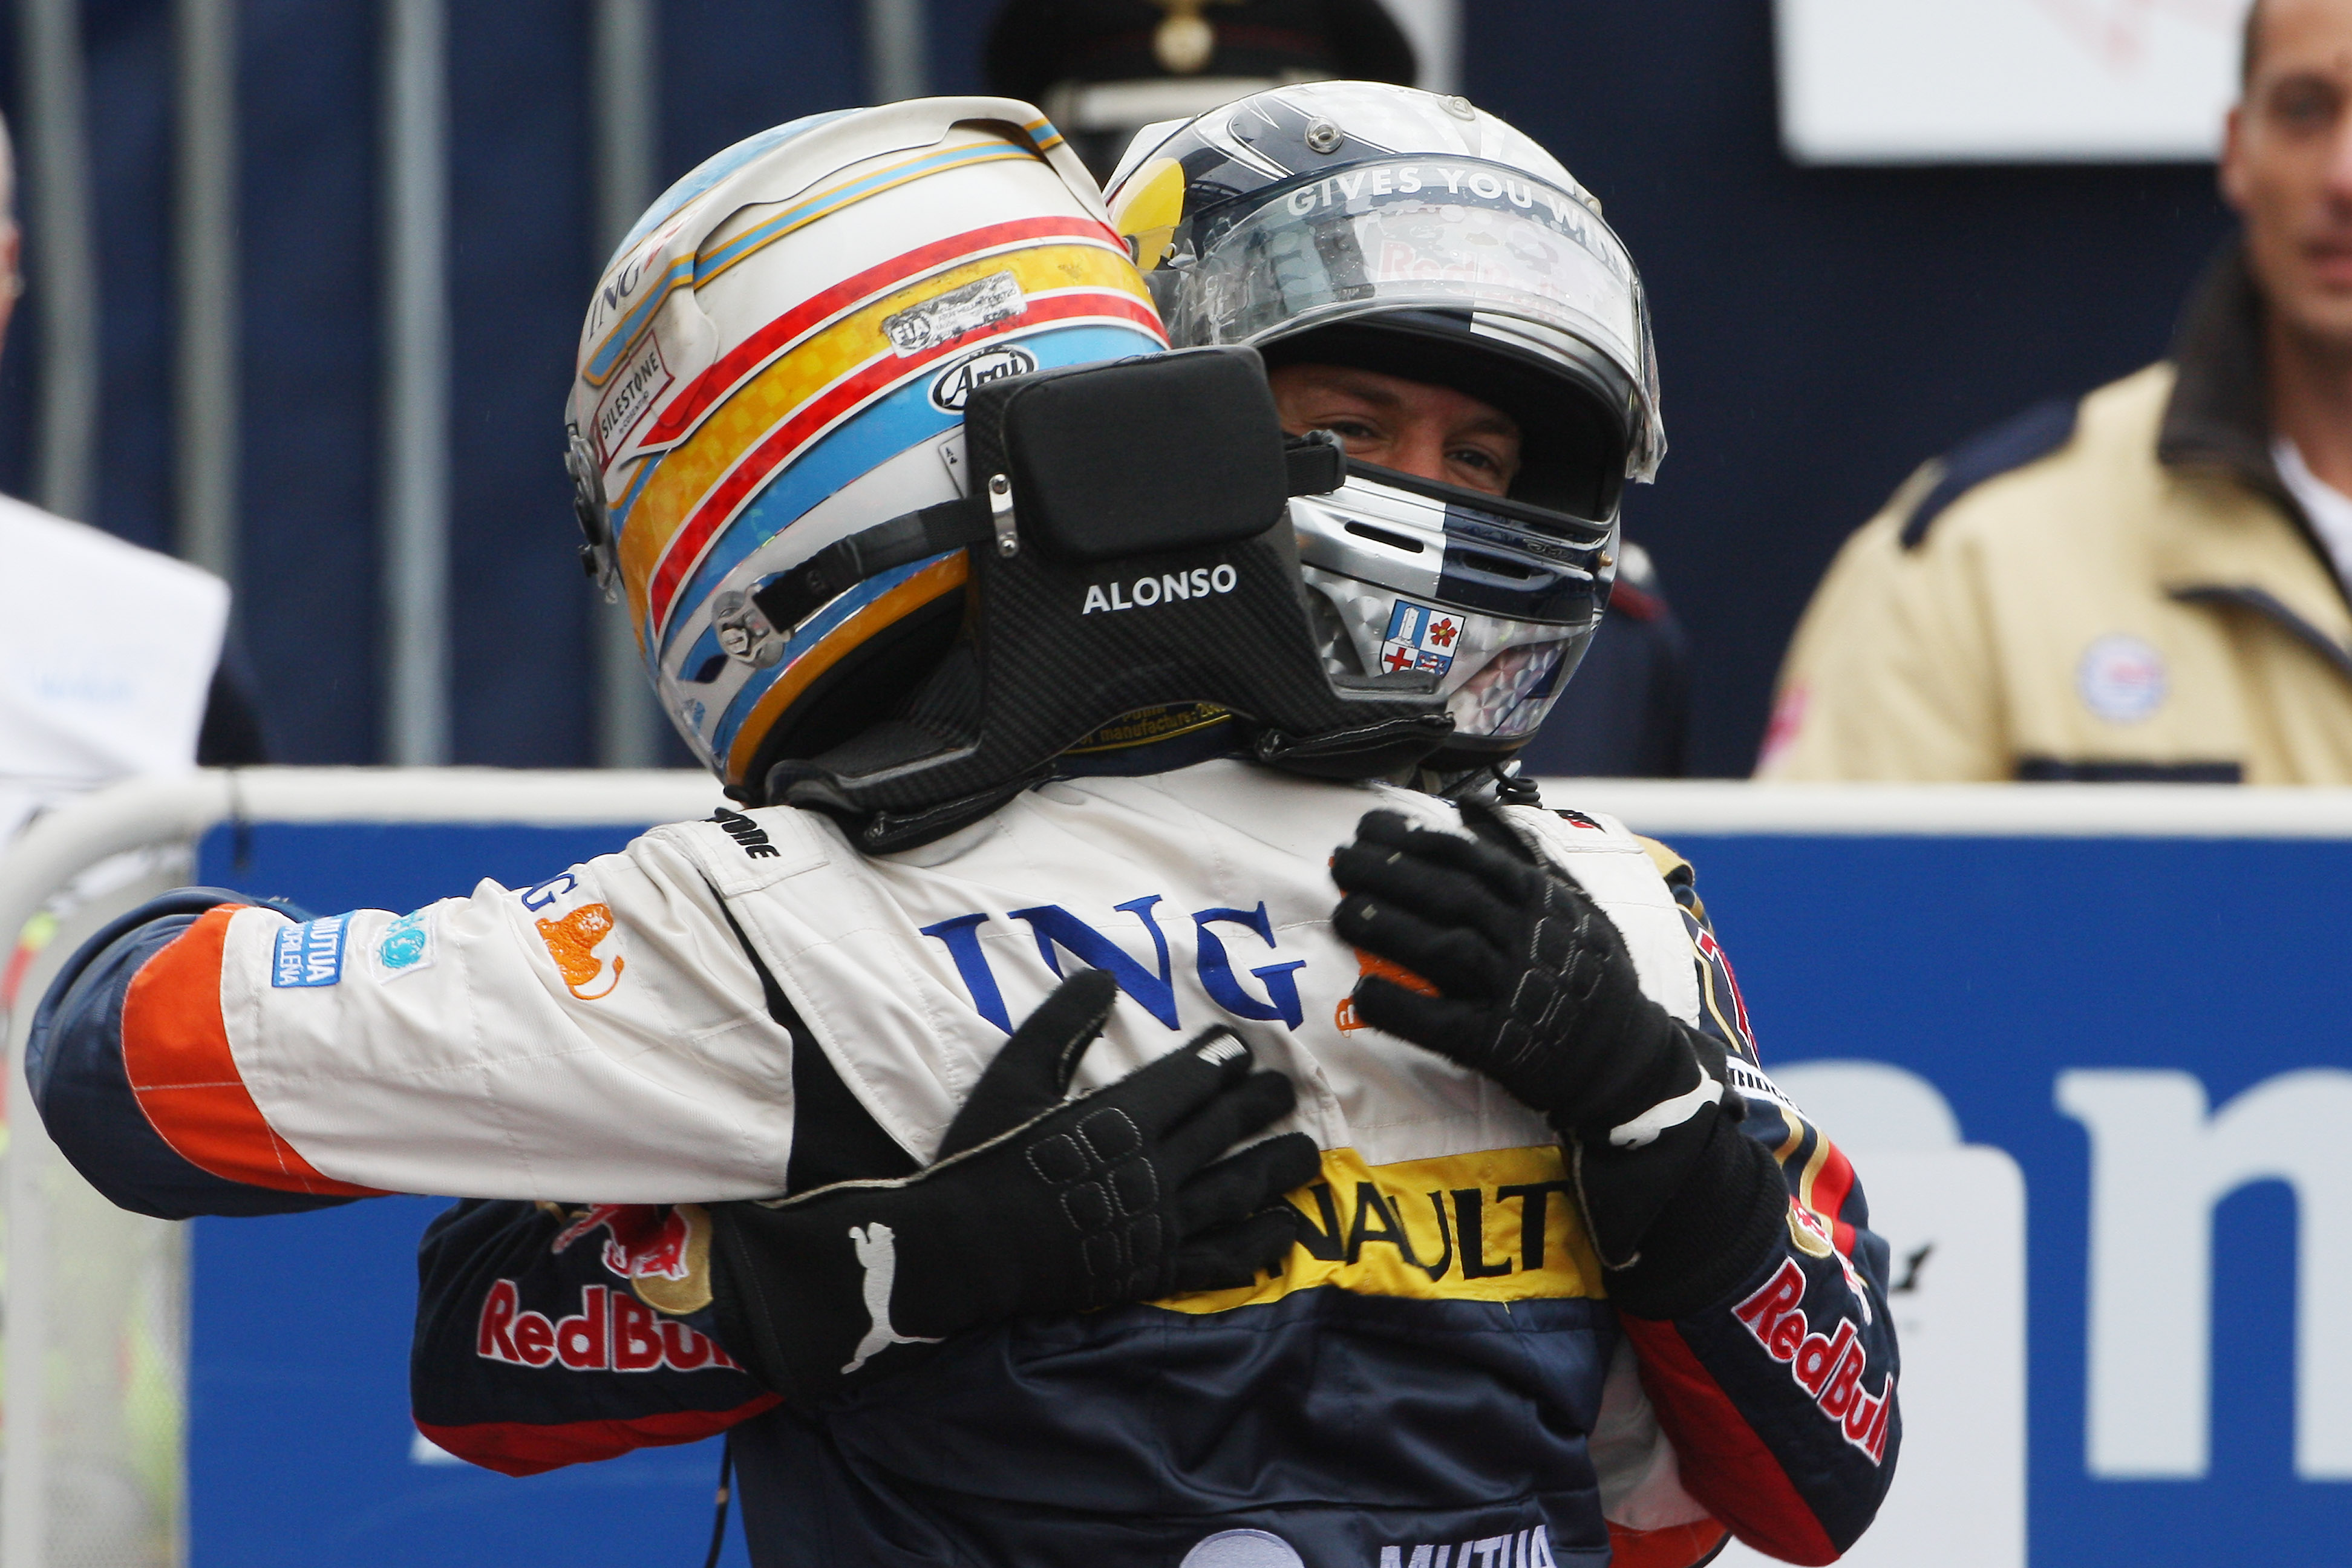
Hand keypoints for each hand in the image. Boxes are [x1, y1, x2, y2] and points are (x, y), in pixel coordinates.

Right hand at [707, 971, 1317, 1398]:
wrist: (958, 1251)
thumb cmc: (980, 1158)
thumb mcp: (1011, 1078)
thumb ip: (1058, 1026)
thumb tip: (1101, 977)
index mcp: (1120, 1119)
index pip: (1190, 1082)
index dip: (1221, 1062)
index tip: (1242, 1050)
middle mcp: (1152, 1171)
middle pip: (1223, 1129)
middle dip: (1259, 1104)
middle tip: (1286, 1089)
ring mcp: (1158, 1226)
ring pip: (1237, 1190)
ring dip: (1277, 1168)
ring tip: (1309, 1153)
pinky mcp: (1153, 1272)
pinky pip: (1222, 1259)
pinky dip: (1258, 1245)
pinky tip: (1284, 1232)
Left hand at [1329, 809, 1716, 1144]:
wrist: (1620, 1053)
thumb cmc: (1584, 970)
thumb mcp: (1569, 903)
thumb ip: (1520, 856)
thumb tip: (1474, 807)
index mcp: (1539, 900)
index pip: (1469, 858)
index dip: (1415, 839)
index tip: (1370, 827)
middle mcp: (1527, 938)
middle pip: (1449, 896)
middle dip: (1388, 873)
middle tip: (1341, 861)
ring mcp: (1514, 990)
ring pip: (1444, 949)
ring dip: (1388, 928)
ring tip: (1343, 912)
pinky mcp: (1499, 1042)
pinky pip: (1441, 1023)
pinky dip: (1402, 1007)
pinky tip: (1364, 992)